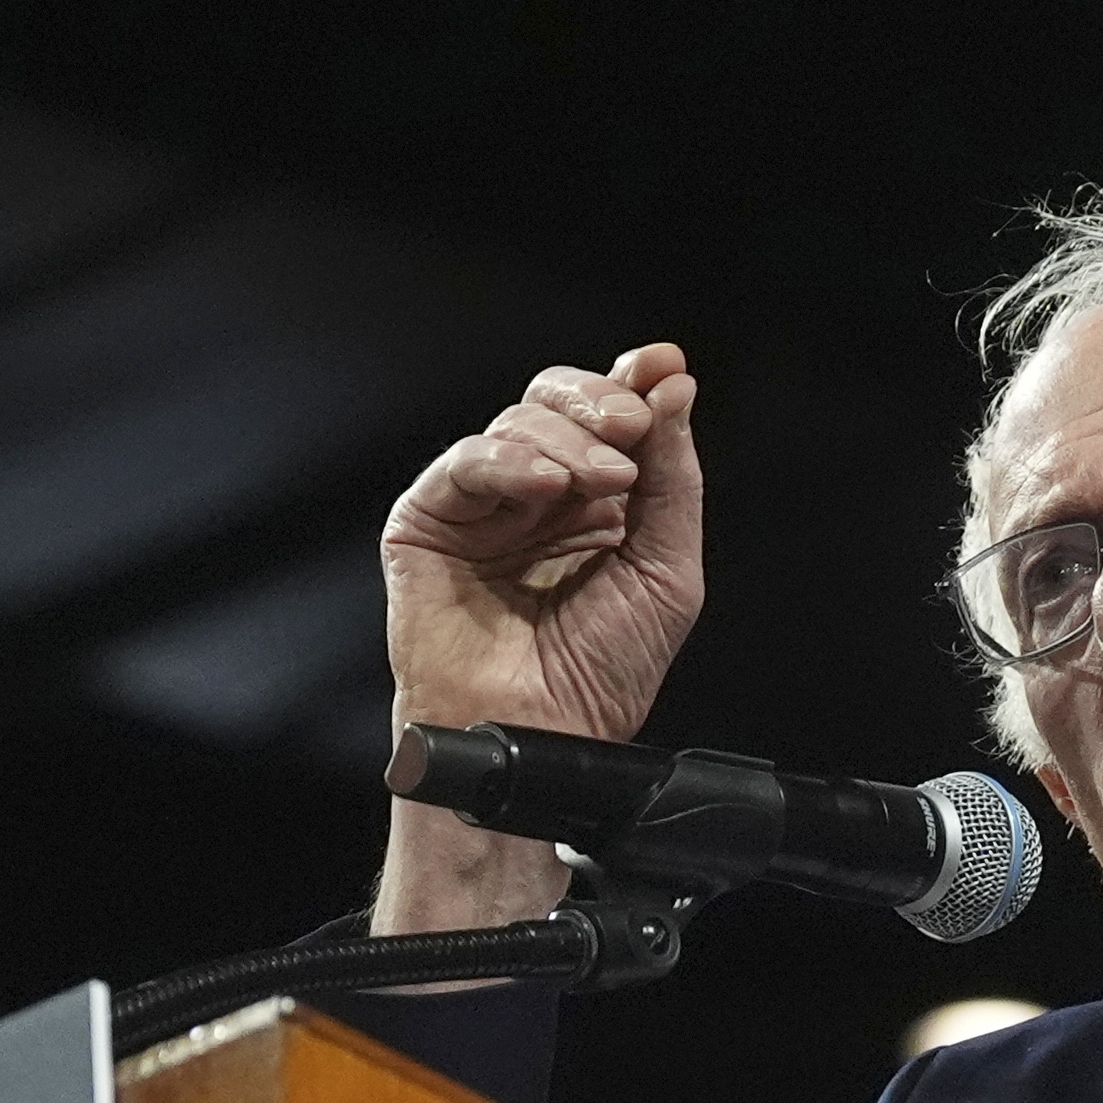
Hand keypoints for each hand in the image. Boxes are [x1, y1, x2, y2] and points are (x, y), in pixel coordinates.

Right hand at [372, 345, 703, 933]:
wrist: (540, 734)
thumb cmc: (598, 677)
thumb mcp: (666, 569)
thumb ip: (675, 477)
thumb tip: (672, 386)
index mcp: (594, 503)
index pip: (609, 417)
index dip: (634, 383)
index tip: (663, 367)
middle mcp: (537, 497)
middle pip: (559, 402)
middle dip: (601, 404)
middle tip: (632, 431)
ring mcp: (483, 507)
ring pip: (517, 425)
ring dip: (566, 444)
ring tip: (600, 486)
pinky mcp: (428, 523)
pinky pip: (464, 463)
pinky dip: (505, 462)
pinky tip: (542, 487)